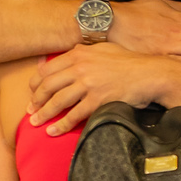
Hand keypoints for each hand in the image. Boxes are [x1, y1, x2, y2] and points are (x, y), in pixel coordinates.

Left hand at [27, 44, 180, 134]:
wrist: (150, 74)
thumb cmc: (130, 62)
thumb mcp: (104, 49)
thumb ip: (84, 52)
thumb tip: (69, 55)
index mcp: (79, 54)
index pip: (47, 69)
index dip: (36, 83)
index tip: (32, 92)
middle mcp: (80, 68)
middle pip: (48, 86)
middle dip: (35, 100)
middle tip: (30, 110)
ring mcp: (88, 85)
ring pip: (57, 101)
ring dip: (44, 114)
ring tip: (36, 122)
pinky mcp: (98, 100)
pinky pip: (74, 115)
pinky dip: (61, 125)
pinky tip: (53, 131)